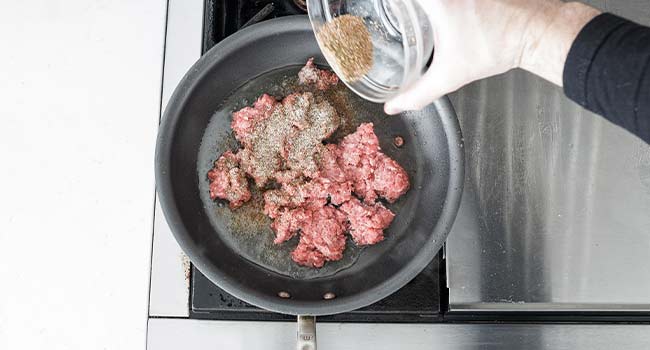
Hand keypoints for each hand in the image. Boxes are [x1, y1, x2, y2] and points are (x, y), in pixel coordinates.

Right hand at [384, 0, 600, 114]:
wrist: (534, 31)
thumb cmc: (497, 47)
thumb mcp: (450, 76)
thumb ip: (417, 94)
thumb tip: (395, 106)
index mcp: (435, 1)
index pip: (398, 0)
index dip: (382, 5)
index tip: (372, 8)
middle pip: (410, 0)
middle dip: (398, 7)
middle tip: (386, 13)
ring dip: (414, 6)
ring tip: (401, 12)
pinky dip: (435, 3)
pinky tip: (431, 11)